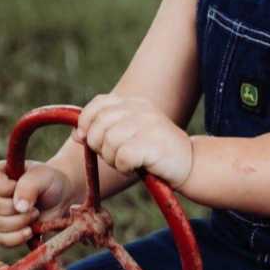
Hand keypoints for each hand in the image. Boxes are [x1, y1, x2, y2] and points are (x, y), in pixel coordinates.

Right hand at [0, 159, 74, 247]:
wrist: (60, 198)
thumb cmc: (49, 182)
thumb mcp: (43, 177)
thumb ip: (29, 187)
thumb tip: (19, 207)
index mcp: (1, 173)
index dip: (2, 186)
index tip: (17, 187)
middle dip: (15, 208)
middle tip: (35, 206)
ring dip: (19, 223)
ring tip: (36, 215)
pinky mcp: (4, 231)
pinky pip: (1, 239)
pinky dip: (16, 238)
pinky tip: (30, 231)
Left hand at [73, 93, 193, 188]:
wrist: (191, 164)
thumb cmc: (155, 152)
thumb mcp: (130, 134)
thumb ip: (105, 130)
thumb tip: (77, 134)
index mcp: (135, 102)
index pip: (98, 104)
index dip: (86, 122)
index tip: (86, 139)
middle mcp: (141, 108)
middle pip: (99, 125)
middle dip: (99, 146)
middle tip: (114, 156)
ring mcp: (148, 124)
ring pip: (108, 143)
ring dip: (113, 160)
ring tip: (129, 162)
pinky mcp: (153, 143)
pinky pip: (121, 157)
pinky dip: (125, 167)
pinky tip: (137, 167)